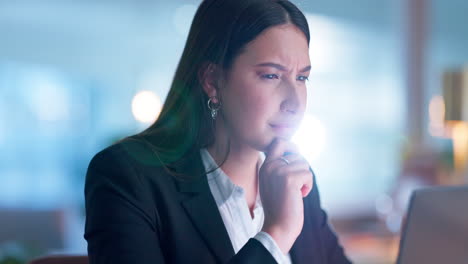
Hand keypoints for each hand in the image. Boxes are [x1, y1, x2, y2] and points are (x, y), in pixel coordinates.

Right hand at [259, 138, 313, 253]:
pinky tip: (300, 196)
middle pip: (296, 153)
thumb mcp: (274, 183)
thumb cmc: (279, 208)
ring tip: (297, 192)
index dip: (291, 146)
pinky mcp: (290, 179)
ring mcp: (279, 171)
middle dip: (302, 168)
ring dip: (305, 178)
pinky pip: (308, 174)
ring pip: (304, 163)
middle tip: (298, 183)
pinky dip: (308, 186)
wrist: (278, 227)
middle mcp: (270, 166)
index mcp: (265, 166)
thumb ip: (280, 168)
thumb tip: (297, 153)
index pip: (278, 142)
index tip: (296, 160)